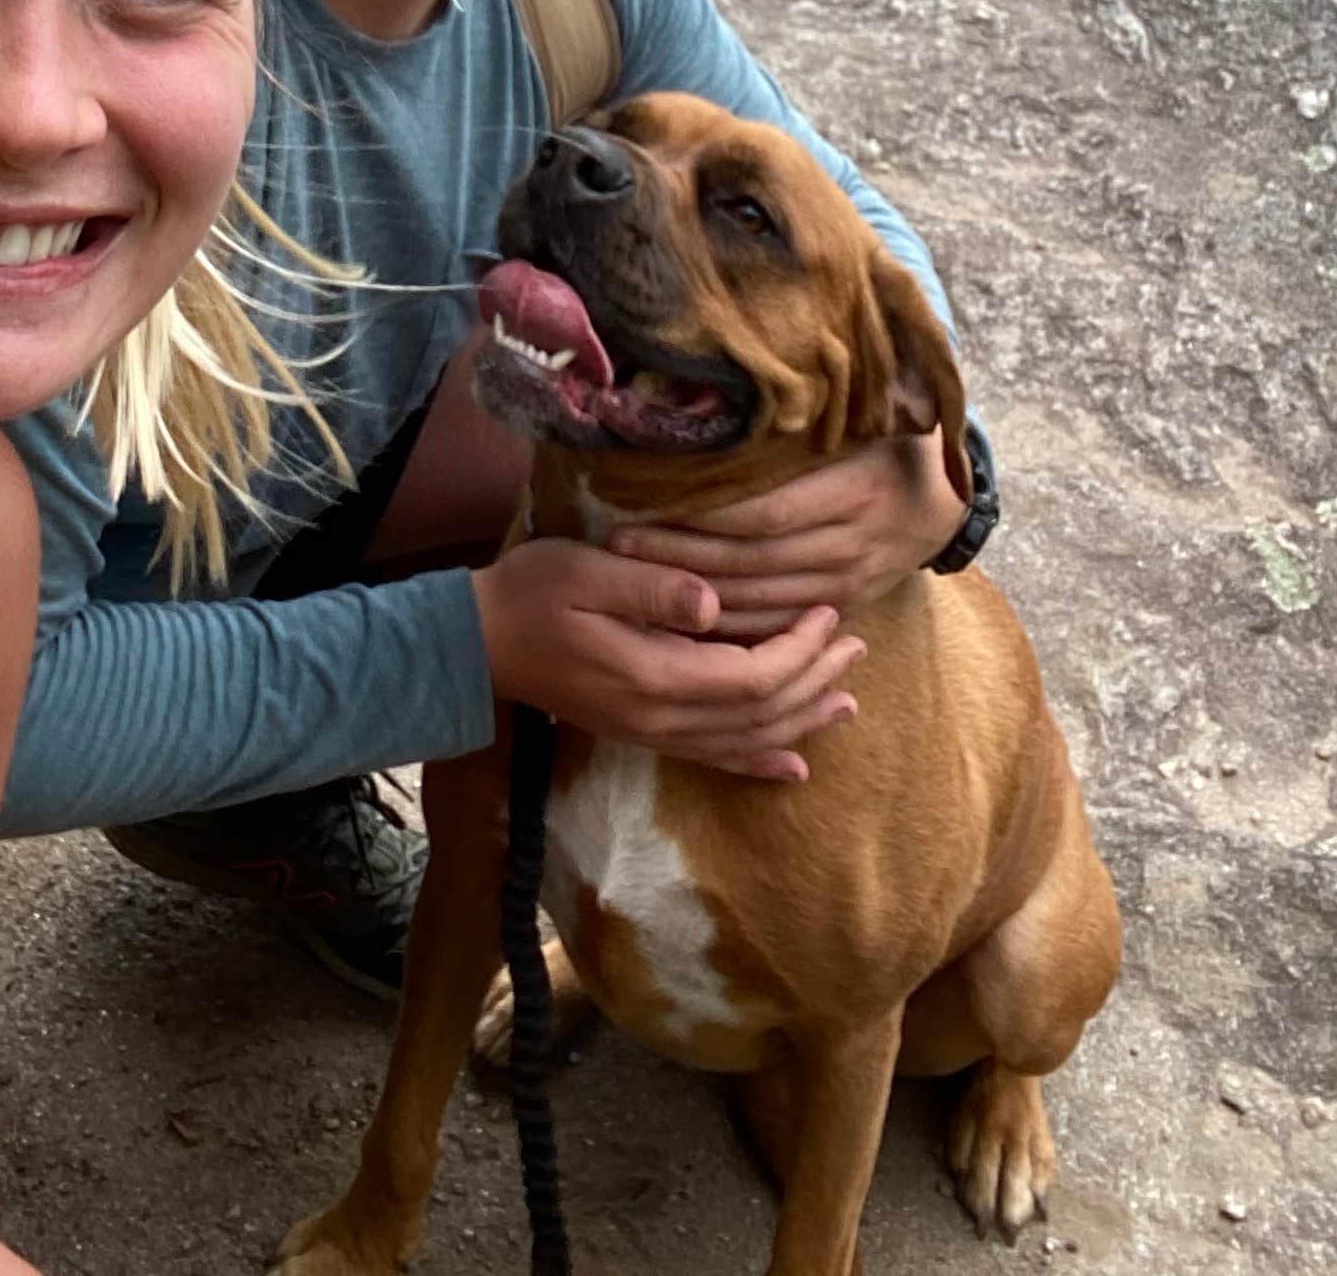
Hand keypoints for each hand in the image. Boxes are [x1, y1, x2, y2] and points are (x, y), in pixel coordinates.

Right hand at [473, 536, 862, 779]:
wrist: (480, 644)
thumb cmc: (533, 593)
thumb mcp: (587, 571)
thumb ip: (652, 587)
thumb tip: (715, 603)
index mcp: (654, 676)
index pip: (752, 679)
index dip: (799, 651)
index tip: (827, 614)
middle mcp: (661, 719)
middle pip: (760, 715)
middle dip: (814, 682)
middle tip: (856, 647)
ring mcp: (652, 734)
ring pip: (746, 743)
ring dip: (800, 722)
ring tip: (846, 702)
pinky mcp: (643, 734)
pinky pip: (715, 759)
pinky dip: (760, 763)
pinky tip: (793, 765)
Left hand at [607, 431, 962, 641]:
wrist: (947, 502)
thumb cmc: (889, 446)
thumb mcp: (857, 423)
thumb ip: (798, 426)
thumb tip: (722, 405)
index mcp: (851, 492)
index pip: (765, 514)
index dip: (704, 517)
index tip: (646, 505)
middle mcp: (849, 544)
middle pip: (752, 559)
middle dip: (681, 557)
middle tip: (619, 546)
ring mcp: (848, 582)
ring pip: (761, 599)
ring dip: (696, 593)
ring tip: (636, 578)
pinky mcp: (843, 605)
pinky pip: (780, 621)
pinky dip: (732, 625)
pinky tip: (685, 617)